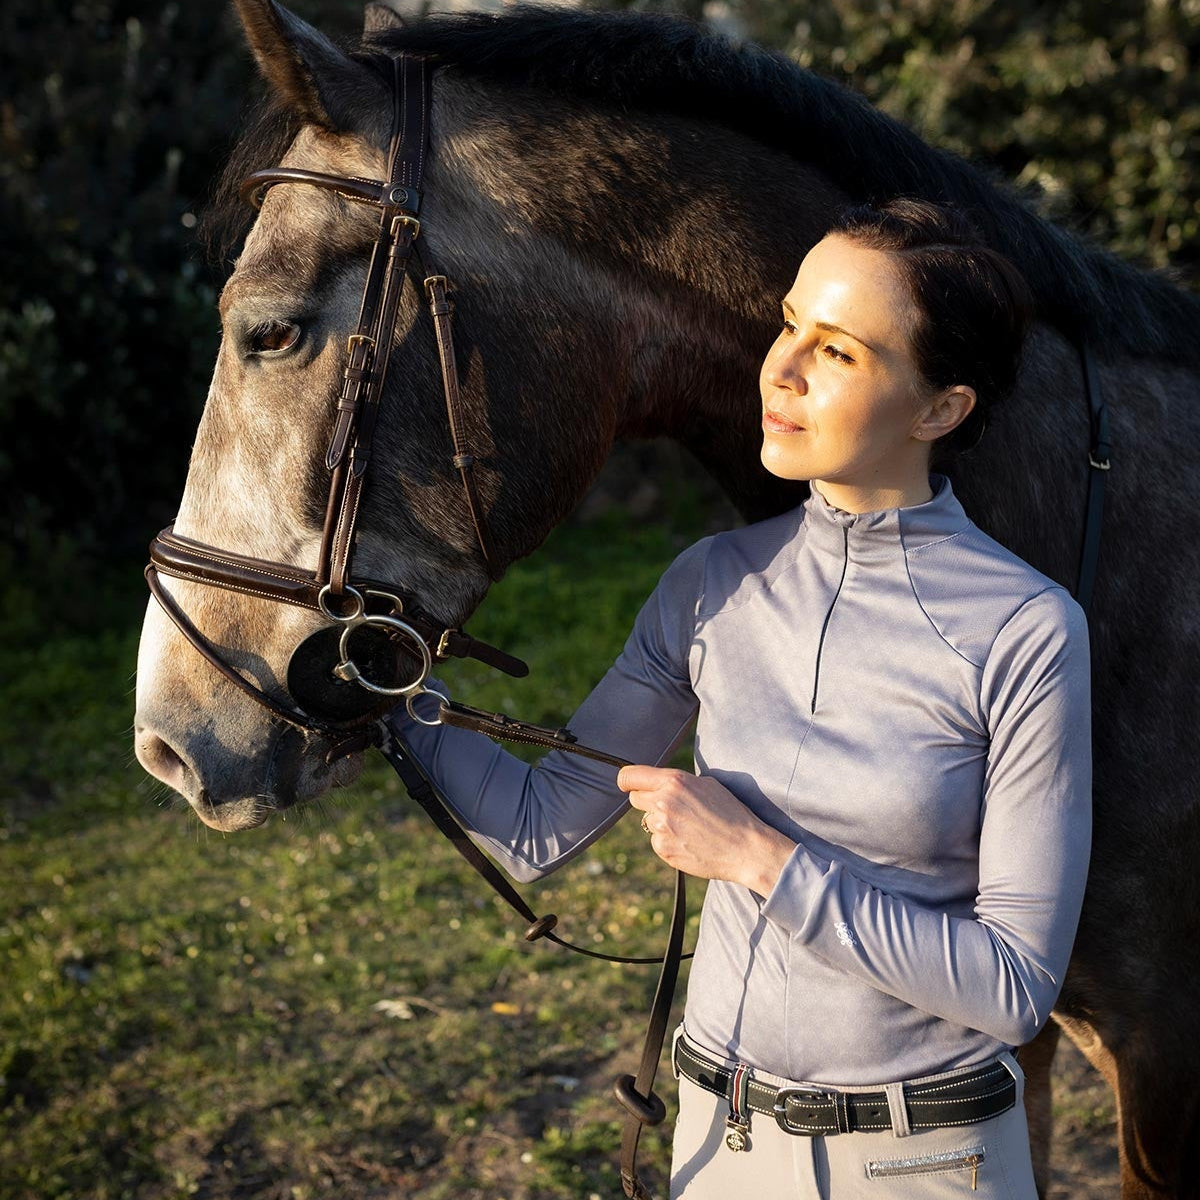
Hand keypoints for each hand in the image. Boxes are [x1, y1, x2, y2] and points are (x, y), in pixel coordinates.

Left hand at [617, 765, 796, 896]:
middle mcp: (663, 803)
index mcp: (674, 782)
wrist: (746, 848)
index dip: (628, 781)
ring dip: (661, 824)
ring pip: (648, 822)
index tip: (629, 785)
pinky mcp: (664, 849)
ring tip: (689, 828)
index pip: (630, 777)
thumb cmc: (731, 813)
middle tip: (671, 808)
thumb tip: (659, 783)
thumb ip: (678, 783)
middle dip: (649, 801)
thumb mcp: (707, 785)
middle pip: (635, 799)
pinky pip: (657, 842)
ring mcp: (662, 828)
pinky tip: (690, 842)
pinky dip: (668, 842)